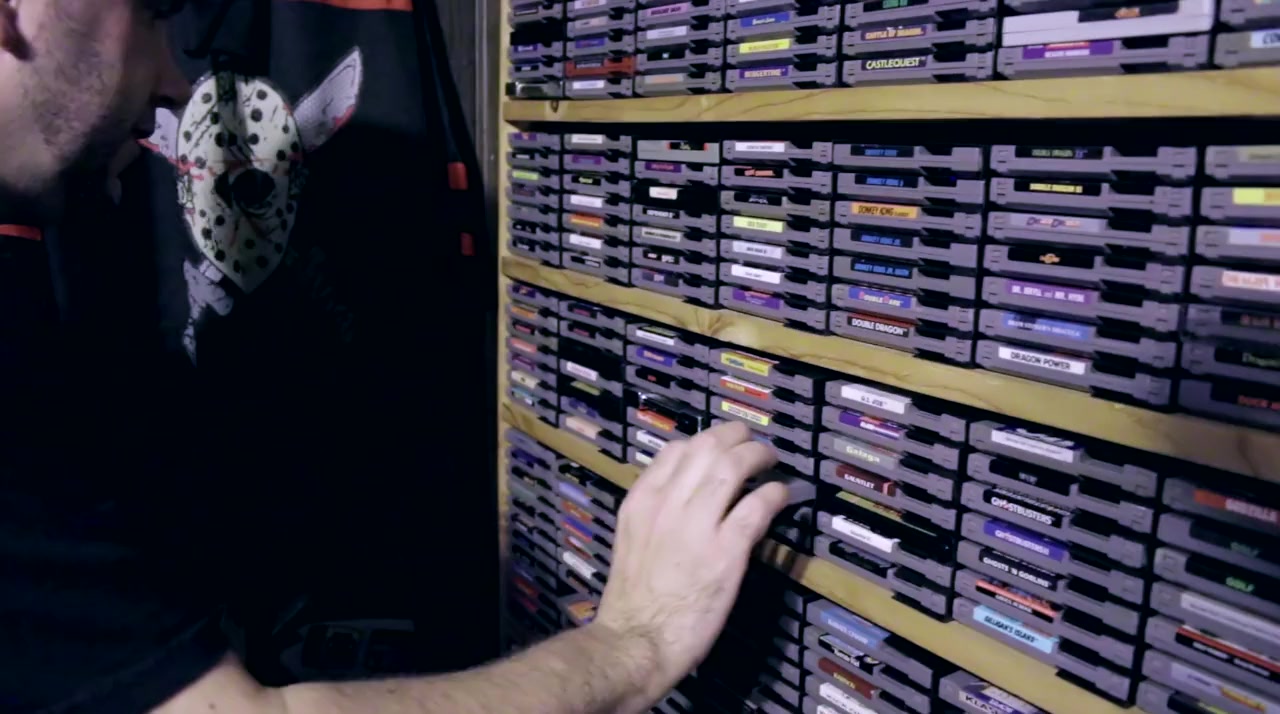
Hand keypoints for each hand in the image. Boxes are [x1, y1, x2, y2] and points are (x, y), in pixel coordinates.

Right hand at [592, 421, 788, 707]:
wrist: (636, 642)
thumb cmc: (633, 600)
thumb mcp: (634, 540)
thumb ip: (658, 514)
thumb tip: (693, 498)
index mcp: (642, 501)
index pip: (676, 450)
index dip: (706, 441)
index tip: (722, 447)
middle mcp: (667, 504)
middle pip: (707, 447)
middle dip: (736, 437)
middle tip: (753, 443)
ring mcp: (697, 526)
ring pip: (733, 467)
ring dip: (758, 456)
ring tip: (771, 460)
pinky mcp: (726, 552)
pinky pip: (756, 506)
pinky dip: (773, 493)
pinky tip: (781, 494)